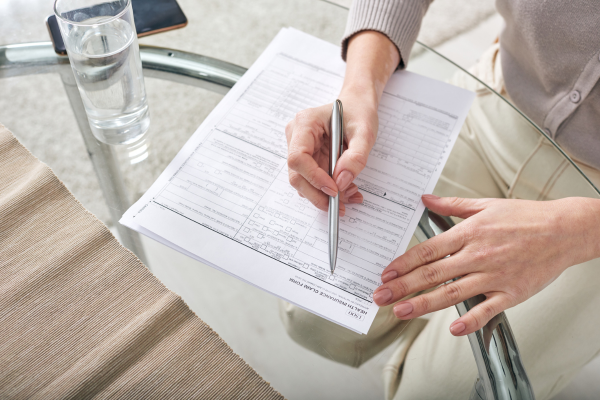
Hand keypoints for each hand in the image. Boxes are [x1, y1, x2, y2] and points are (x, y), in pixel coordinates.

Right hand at [285, 94, 377, 214]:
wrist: (356, 106)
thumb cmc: (358, 112)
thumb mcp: (365, 132)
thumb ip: (355, 157)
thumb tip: (341, 182)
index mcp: (305, 123)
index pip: (298, 158)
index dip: (314, 178)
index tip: (334, 190)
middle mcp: (296, 137)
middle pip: (297, 175)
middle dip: (318, 194)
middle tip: (340, 205)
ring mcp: (299, 149)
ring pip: (303, 182)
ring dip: (324, 195)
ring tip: (351, 194)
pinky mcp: (307, 159)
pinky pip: (312, 181)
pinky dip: (328, 190)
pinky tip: (346, 189)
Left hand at [372, 195, 599, 335]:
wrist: (565, 229)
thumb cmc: (526, 217)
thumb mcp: (486, 204)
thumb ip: (451, 205)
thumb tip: (425, 199)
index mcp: (468, 233)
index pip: (427, 250)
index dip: (403, 263)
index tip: (386, 273)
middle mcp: (477, 255)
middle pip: (432, 274)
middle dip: (402, 286)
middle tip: (380, 296)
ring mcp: (494, 275)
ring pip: (451, 293)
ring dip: (423, 304)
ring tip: (400, 312)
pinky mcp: (512, 293)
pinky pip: (487, 309)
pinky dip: (470, 320)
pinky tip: (453, 329)